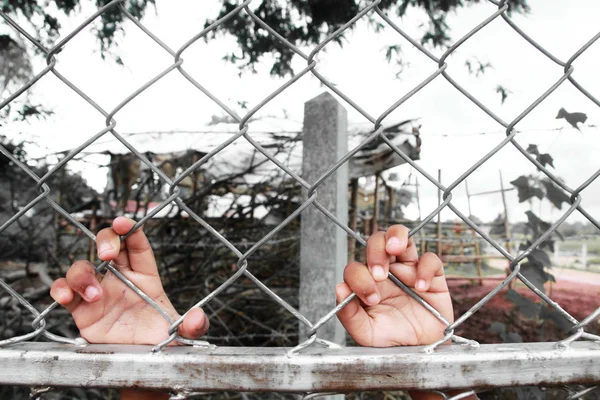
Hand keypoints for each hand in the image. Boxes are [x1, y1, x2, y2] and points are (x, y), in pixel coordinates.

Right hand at [50, 216, 207, 344]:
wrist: (141, 364)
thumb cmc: (160, 340)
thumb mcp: (182, 333)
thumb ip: (194, 326)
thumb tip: (198, 319)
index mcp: (146, 277)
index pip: (138, 246)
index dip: (131, 230)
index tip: (123, 223)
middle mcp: (120, 280)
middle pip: (108, 245)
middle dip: (105, 241)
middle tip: (107, 255)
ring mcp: (99, 293)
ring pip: (82, 267)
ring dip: (83, 273)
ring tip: (95, 294)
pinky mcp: (81, 310)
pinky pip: (64, 291)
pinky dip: (60, 289)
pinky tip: (66, 297)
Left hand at [336, 224, 452, 346]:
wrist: (421, 353)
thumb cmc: (391, 340)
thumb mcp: (365, 332)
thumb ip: (349, 314)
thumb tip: (340, 288)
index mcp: (367, 282)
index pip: (356, 267)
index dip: (359, 278)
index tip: (370, 299)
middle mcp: (386, 271)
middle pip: (376, 241)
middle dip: (375, 251)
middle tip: (380, 275)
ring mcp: (409, 270)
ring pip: (401, 237)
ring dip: (395, 237)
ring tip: (394, 248)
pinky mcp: (432, 276)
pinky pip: (430, 259)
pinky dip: (425, 268)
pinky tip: (421, 287)